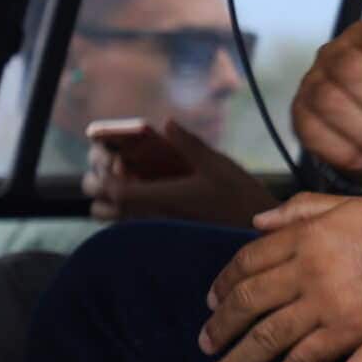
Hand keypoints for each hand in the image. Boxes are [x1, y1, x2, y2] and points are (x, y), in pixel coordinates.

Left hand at [85, 121, 276, 227]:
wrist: (259, 233)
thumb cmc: (241, 198)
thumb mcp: (218, 164)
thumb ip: (188, 144)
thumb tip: (167, 123)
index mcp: (164, 198)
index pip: (117, 191)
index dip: (106, 177)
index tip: (109, 162)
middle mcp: (156, 217)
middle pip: (108, 211)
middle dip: (102, 193)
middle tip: (111, 174)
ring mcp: (161, 230)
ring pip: (120, 222)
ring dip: (114, 204)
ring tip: (126, 186)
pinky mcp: (169, 238)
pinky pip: (137, 228)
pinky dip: (130, 214)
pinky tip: (148, 200)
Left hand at [201, 193, 361, 361]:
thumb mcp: (350, 207)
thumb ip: (302, 209)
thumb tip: (256, 221)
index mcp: (307, 235)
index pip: (248, 261)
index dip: (222, 283)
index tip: (211, 302)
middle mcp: (309, 268)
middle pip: (248, 301)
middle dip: (219, 327)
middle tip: (205, 345)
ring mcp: (327, 303)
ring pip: (266, 337)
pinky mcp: (346, 332)